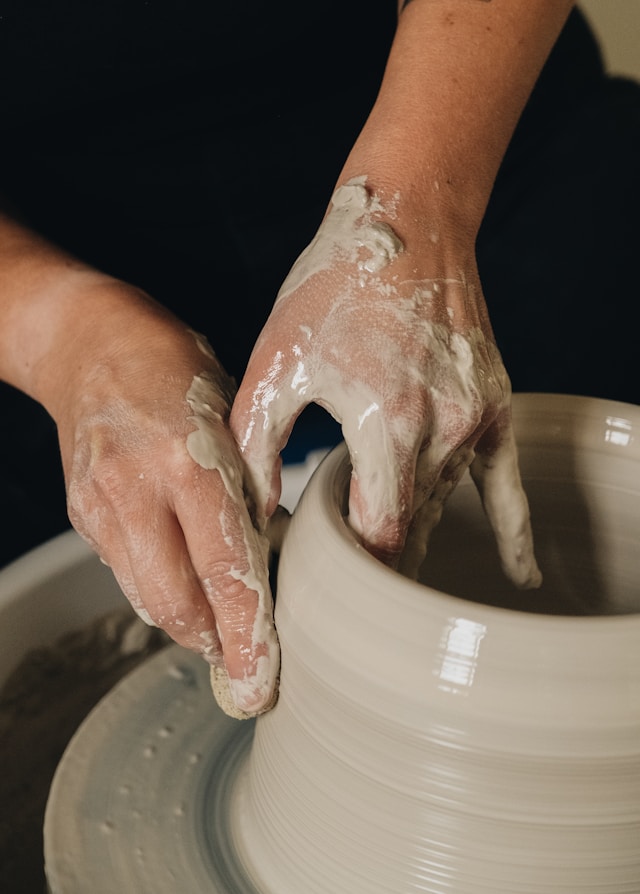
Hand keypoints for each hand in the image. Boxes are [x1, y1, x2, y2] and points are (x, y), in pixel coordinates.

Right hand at [49, 288, 279, 716]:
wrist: (89, 343)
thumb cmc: (175, 370)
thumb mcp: (232, 416)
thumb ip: (246, 491)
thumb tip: (270, 559)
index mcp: (189, 462)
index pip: (224, 570)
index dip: (246, 634)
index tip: (260, 680)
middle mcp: (137, 492)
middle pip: (175, 604)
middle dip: (214, 644)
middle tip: (244, 663)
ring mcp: (100, 506)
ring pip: (146, 598)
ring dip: (187, 621)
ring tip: (220, 626)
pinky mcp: (80, 514)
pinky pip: (125, 573)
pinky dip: (160, 587)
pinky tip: (184, 578)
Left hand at [231, 177, 540, 587]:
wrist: (404, 221)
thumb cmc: (332, 289)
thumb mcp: (276, 364)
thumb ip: (257, 446)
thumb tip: (254, 513)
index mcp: (386, 423)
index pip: (383, 532)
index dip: (361, 564)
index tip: (338, 581)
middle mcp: (442, 427)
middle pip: (418, 526)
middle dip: (385, 558)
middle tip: (357, 585)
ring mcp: (476, 417)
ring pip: (448, 503)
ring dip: (421, 530)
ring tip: (397, 567)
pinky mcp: (496, 404)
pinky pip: (507, 483)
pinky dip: (512, 530)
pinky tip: (520, 575)